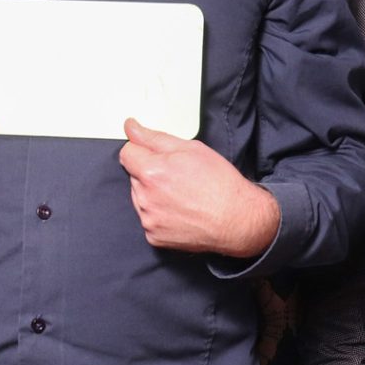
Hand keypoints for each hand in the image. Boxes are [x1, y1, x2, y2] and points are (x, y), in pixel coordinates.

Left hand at [117, 118, 278, 257]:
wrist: (238, 220)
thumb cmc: (220, 184)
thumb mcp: (191, 149)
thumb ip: (154, 137)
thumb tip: (131, 127)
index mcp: (152, 172)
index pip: (126, 153)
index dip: (142, 150)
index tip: (155, 155)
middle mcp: (145, 198)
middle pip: (135, 176)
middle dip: (150, 173)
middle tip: (178, 177)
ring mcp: (149, 219)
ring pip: (140, 197)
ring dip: (153, 194)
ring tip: (181, 195)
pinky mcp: (154, 236)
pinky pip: (149, 218)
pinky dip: (160, 214)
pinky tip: (180, 211)